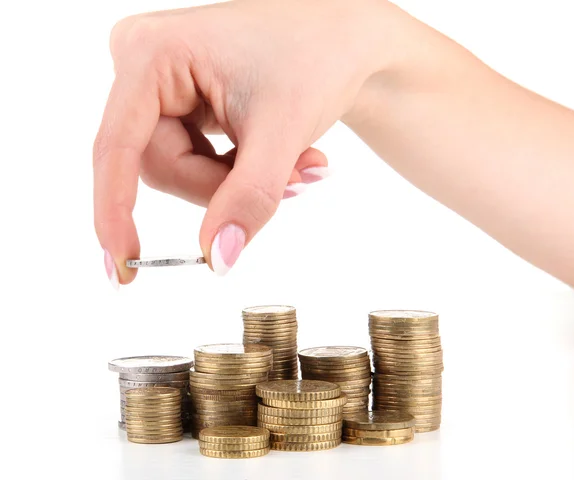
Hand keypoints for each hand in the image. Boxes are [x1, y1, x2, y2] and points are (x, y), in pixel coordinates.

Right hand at [93, 0, 390, 286]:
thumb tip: (217, 259)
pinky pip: (194, 159)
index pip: (117, 149)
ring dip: (238, 181)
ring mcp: (160, 84)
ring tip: (299, 166)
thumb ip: (249, 198)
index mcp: (152, 54)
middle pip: (162, 166)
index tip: (123, 267)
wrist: (343, 36)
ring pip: (180, 169)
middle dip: (224, 187)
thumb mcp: (281, 132)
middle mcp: (143, 64)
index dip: (115, 212)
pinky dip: (237, 170)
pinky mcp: (180, 101)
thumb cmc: (315, 58)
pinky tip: (282, 156)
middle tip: (293, 183)